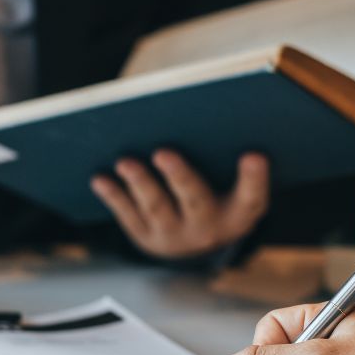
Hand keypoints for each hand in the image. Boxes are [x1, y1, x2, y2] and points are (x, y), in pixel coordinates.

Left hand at [90, 150, 268, 258]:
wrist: (196, 243)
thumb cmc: (219, 195)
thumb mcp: (233, 184)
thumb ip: (228, 158)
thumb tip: (203, 111)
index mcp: (239, 213)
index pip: (252, 197)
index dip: (254, 178)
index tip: (254, 154)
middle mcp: (209, 229)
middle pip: (196, 201)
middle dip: (179, 176)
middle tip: (163, 152)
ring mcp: (175, 236)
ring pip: (157, 208)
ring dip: (139, 183)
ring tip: (125, 162)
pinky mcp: (147, 238)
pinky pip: (128, 216)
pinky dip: (114, 196)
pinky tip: (100, 178)